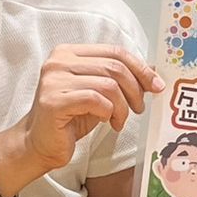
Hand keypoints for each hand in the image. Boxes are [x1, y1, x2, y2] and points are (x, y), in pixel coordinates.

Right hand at [15, 45, 163, 171]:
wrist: (40, 144)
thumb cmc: (71, 118)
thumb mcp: (99, 93)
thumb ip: (119, 79)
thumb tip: (153, 72)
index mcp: (69, 53)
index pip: (115, 52)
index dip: (140, 68)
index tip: (156, 85)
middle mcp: (59, 61)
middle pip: (114, 67)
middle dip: (135, 89)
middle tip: (139, 108)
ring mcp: (54, 80)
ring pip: (108, 85)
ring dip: (122, 107)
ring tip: (119, 120)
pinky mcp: (54, 100)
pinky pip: (96, 100)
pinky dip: (108, 112)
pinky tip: (106, 122)